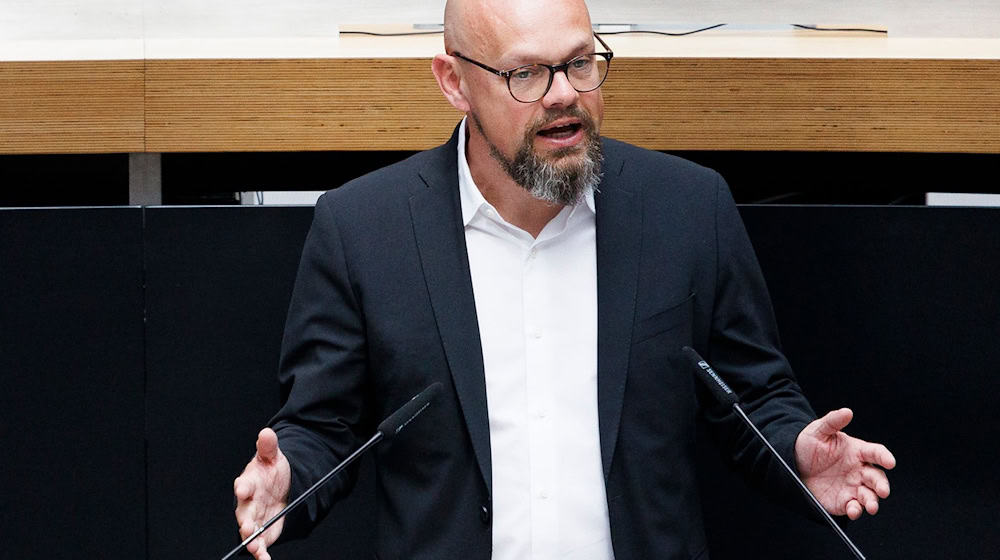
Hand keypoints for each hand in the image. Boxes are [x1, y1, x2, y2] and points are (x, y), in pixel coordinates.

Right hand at [234, 428, 290, 559]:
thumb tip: (267, 432)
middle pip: (243, 512)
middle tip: (247, 525)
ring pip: (249, 531)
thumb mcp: (273, 457)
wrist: (279, 486)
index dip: (243, 487)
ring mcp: (253, 519)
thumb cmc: (271, 471)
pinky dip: (261, 553)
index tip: (243, 488)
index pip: (243, 484)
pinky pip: (259, 544)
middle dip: (245, 520)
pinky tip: (265, 559)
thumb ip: (269, 447)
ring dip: (251, 539)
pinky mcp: (262, 532)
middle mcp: (247, 504)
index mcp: (248, 483)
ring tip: (255, 547)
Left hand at [795, 408, 895, 519]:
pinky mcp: (844, 501)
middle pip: (877, 478)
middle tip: (882, 491)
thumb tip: (847, 411)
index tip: (890, 462)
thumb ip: (833, 422)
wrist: (794, 464)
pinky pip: (854, 507)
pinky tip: (853, 510)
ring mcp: (853, 487)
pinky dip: (856, 511)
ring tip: (870, 506)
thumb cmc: (809, 445)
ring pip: (869, 496)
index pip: (876, 453)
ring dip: (872, 502)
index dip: (884, 457)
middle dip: (882, 486)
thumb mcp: (818, 431)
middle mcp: (859, 470)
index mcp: (858, 451)